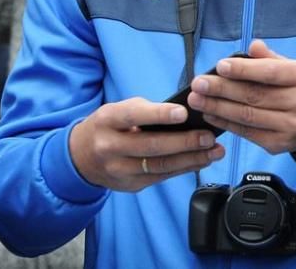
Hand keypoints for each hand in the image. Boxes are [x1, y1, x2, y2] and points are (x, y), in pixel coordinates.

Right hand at [68, 97, 224, 191]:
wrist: (81, 157)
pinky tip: (201, 160)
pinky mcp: (130, 185)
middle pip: (151, 147)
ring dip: (191, 159)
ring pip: (160, 166)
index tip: (183, 112)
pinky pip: (161, 177)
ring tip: (214, 151)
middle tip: (209, 137)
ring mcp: (119, 170)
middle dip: (184, 142)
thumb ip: (146, 111)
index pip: (133, 117)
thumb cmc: (109, 126)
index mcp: (107, 121)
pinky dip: (184, 168)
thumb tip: (185, 115)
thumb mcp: (118, 110)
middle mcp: (110, 147)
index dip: (158, 115)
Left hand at [187, 40, 295, 154]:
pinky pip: (246, 133)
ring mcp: (290, 126)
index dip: (243, 70)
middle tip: (198, 84)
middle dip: (222, 89)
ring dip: (218, 107)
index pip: (269, 73)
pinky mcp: (278, 144)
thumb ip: (270, 58)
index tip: (219, 67)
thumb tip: (252, 46)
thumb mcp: (292, 68)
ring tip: (197, 99)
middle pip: (254, 96)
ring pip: (247, 116)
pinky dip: (225, 123)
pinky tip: (210, 115)